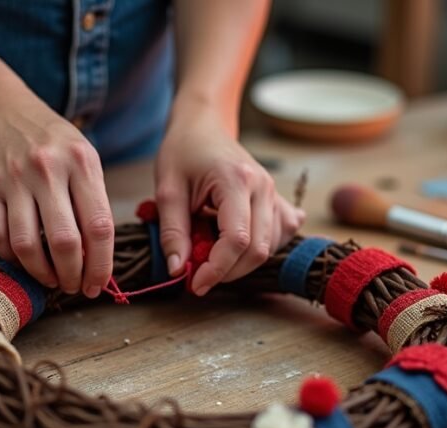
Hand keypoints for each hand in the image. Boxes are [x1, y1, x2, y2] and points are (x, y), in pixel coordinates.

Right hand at [0, 90, 113, 297]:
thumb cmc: (49, 138)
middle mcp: (49, 170)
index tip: (98, 285)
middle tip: (75, 287)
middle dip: (73, 275)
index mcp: (82, 163)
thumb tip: (98, 256)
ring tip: (51, 279)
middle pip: (65, 242)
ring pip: (28, 245)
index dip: (101, 265)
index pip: (100, 227)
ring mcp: (15, 179)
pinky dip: (11, 256)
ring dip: (41, 273)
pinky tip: (23, 259)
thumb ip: (93, 200)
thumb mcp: (82, 156)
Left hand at [154, 106, 304, 295]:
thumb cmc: (183, 151)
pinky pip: (279, 234)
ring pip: (270, 246)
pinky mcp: (277, 199)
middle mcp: (263, 188)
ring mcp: (274, 193)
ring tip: (212, 256)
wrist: (203, 125)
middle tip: (200, 277)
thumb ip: (173, 232)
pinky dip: (260, 248)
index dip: (217, 269)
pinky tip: (238, 245)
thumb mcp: (167, 190)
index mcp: (236, 181)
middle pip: (258, 249)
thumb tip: (178, 270)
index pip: (236, 240)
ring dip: (242, 263)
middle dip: (229, 272)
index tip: (195, 284)